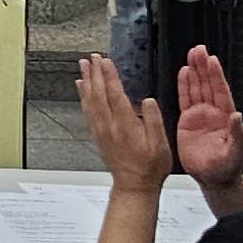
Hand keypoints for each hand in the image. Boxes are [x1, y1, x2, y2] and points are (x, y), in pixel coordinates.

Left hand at [77, 54, 175, 188]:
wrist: (134, 186)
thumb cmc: (150, 168)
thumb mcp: (160, 145)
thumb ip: (153, 121)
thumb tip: (148, 100)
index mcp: (125, 125)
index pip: (115, 94)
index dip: (110, 76)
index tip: (106, 61)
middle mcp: (109, 126)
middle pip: (99, 93)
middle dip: (95, 73)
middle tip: (92, 57)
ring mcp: (101, 130)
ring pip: (90, 100)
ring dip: (87, 81)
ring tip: (84, 66)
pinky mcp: (97, 135)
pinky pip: (87, 110)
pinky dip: (83, 96)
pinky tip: (82, 88)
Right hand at [172, 43, 242, 182]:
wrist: (213, 179)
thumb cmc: (227, 168)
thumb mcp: (236, 153)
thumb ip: (237, 134)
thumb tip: (237, 115)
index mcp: (226, 118)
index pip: (220, 91)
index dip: (216, 75)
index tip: (212, 60)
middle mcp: (214, 113)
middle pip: (208, 84)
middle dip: (203, 67)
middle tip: (199, 50)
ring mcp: (200, 116)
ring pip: (197, 88)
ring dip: (194, 71)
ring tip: (191, 55)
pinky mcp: (187, 121)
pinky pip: (185, 99)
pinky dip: (184, 85)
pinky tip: (183, 72)